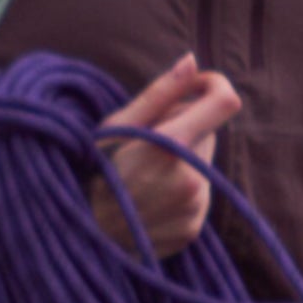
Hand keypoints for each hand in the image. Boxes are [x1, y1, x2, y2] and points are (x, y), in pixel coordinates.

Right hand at [92, 54, 239, 254]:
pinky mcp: (193, 229)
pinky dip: (178, 192)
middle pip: (209, 134)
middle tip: (143, 145)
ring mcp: (194, 208)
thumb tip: (192, 60)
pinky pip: (197, 197)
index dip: (213, 87)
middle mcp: (189, 179)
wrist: (77, 242)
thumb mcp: (111, 130)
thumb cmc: (86, 177)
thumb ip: (158, 94)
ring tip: (140, 179)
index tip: (194, 87)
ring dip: (180, 164)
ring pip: (202, 167)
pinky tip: (146, 201)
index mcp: (168, 147)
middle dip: (184, 130)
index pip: (224, 103)